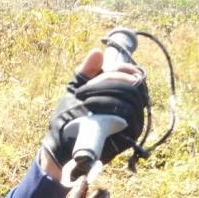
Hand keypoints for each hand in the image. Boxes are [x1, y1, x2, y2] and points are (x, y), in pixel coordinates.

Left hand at [42, 48, 149, 175]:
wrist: (61, 144)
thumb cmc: (70, 118)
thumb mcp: (77, 90)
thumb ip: (86, 72)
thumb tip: (97, 52)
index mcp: (123, 96)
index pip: (137, 77)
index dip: (127, 69)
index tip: (112, 66)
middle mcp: (133, 109)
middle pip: (134, 85)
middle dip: (110, 80)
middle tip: (87, 86)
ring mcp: (133, 123)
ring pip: (131, 98)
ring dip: (106, 92)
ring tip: (85, 98)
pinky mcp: (129, 135)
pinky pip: (127, 116)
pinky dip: (108, 106)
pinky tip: (91, 106)